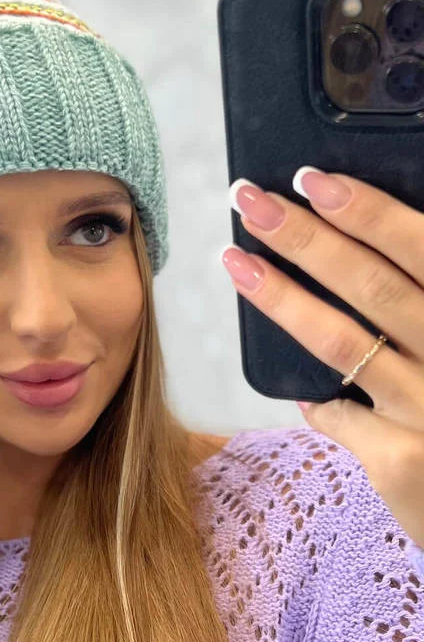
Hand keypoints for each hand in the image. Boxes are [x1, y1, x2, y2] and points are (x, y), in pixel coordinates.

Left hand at [221, 167, 423, 547]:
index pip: (421, 249)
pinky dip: (317, 400)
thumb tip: (361, 250)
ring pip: (342, 343)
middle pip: (372, 286)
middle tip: (250, 201)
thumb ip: (422, 302)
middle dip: (305, 239)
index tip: (311, 180)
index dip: (368, 212)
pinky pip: (339, 416)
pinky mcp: (403, 461)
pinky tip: (301, 392)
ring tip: (237, 263)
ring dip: (283, 299)